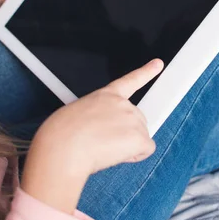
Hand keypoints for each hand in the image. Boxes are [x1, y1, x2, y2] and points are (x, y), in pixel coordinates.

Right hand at [37, 59, 162, 173]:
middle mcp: (123, 104)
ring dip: (127, 146)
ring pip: (140, 137)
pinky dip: (135, 156)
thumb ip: (96, 116)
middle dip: (125, 133)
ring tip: (102, 148)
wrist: (63, 148)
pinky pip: (146, 150)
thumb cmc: (60, 135)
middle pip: (136, 120)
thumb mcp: (77, 113)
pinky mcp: (139, 137)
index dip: (146, 72)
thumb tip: (99, 131)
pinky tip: (116, 155)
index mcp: (105, 96)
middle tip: (101, 142)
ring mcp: (133, 119)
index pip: (130, 81)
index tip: (158, 64)